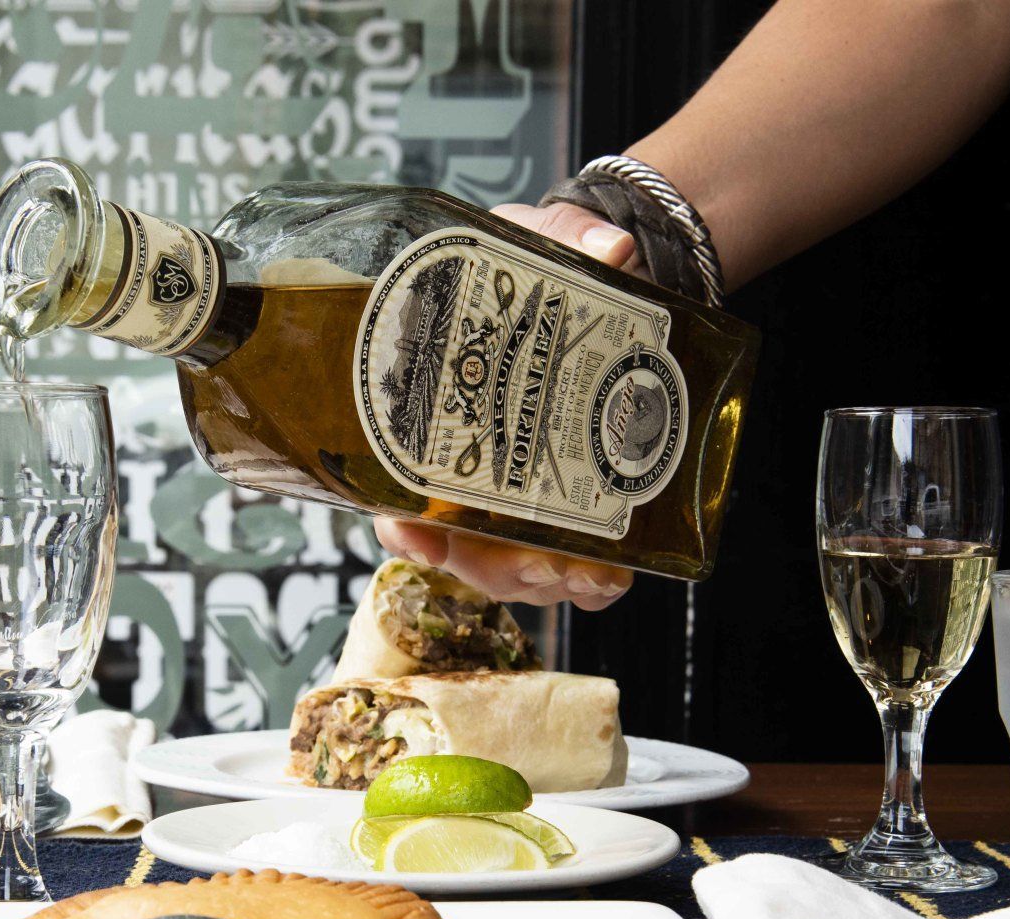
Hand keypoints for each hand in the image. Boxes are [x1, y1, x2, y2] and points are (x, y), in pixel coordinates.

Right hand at [372, 202, 638, 610]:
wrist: (605, 289)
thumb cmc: (540, 276)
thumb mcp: (539, 245)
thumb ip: (563, 242)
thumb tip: (608, 251)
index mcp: (438, 420)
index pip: (397, 497)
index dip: (402, 528)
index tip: (416, 540)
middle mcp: (472, 473)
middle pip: (462, 552)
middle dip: (492, 569)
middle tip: (533, 565)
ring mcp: (524, 500)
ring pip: (516, 570)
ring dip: (545, 583)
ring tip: (585, 575)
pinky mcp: (578, 508)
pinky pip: (577, 568)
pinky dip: (592, 586)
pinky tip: (611, 577)